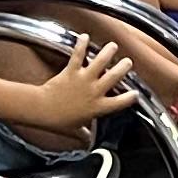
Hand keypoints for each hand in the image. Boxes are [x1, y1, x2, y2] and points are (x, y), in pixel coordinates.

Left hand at [25, 35, 139, 131]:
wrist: (42, 110)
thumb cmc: (59, 122)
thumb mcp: (75, 130)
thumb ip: (84, 134)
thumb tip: (87, 141)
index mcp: (98, 107)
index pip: (120, 102)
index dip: (130, 97)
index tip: (135, 93)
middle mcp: (95, 91)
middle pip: (114, 77)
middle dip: (123, 67)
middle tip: (128, 62)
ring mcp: (84, 79)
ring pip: (100, 62)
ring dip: (108, 53)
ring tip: (112, 46)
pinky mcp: (72, 71)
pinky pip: (78, 55)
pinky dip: (81, 44)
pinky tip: (85, 36)